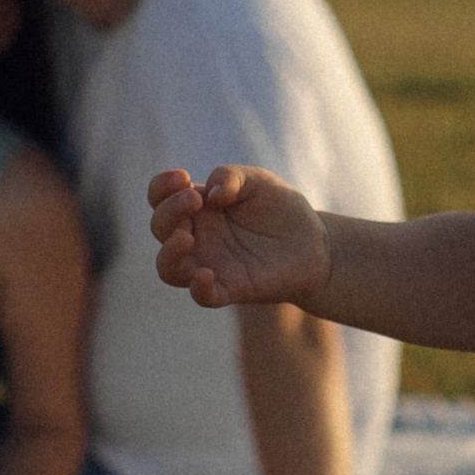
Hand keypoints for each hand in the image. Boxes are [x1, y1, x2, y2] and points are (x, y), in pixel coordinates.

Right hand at [148, 162, 330, 311]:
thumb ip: (231, 177)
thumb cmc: (280, 209)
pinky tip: (206, 274)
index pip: (160, 198)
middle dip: (169, 212)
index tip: (182, 177)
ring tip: (185, 238)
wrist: (314, 242)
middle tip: (196, 200)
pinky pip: (203, 297)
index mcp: (198, 209)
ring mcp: (210, 264)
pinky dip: (198, 289)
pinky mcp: (230, 289)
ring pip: (168, 269)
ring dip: (169, 253)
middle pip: (160, 229)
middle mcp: (197, 237)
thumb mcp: (257, 181)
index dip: (161, 188)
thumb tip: (211, 194)